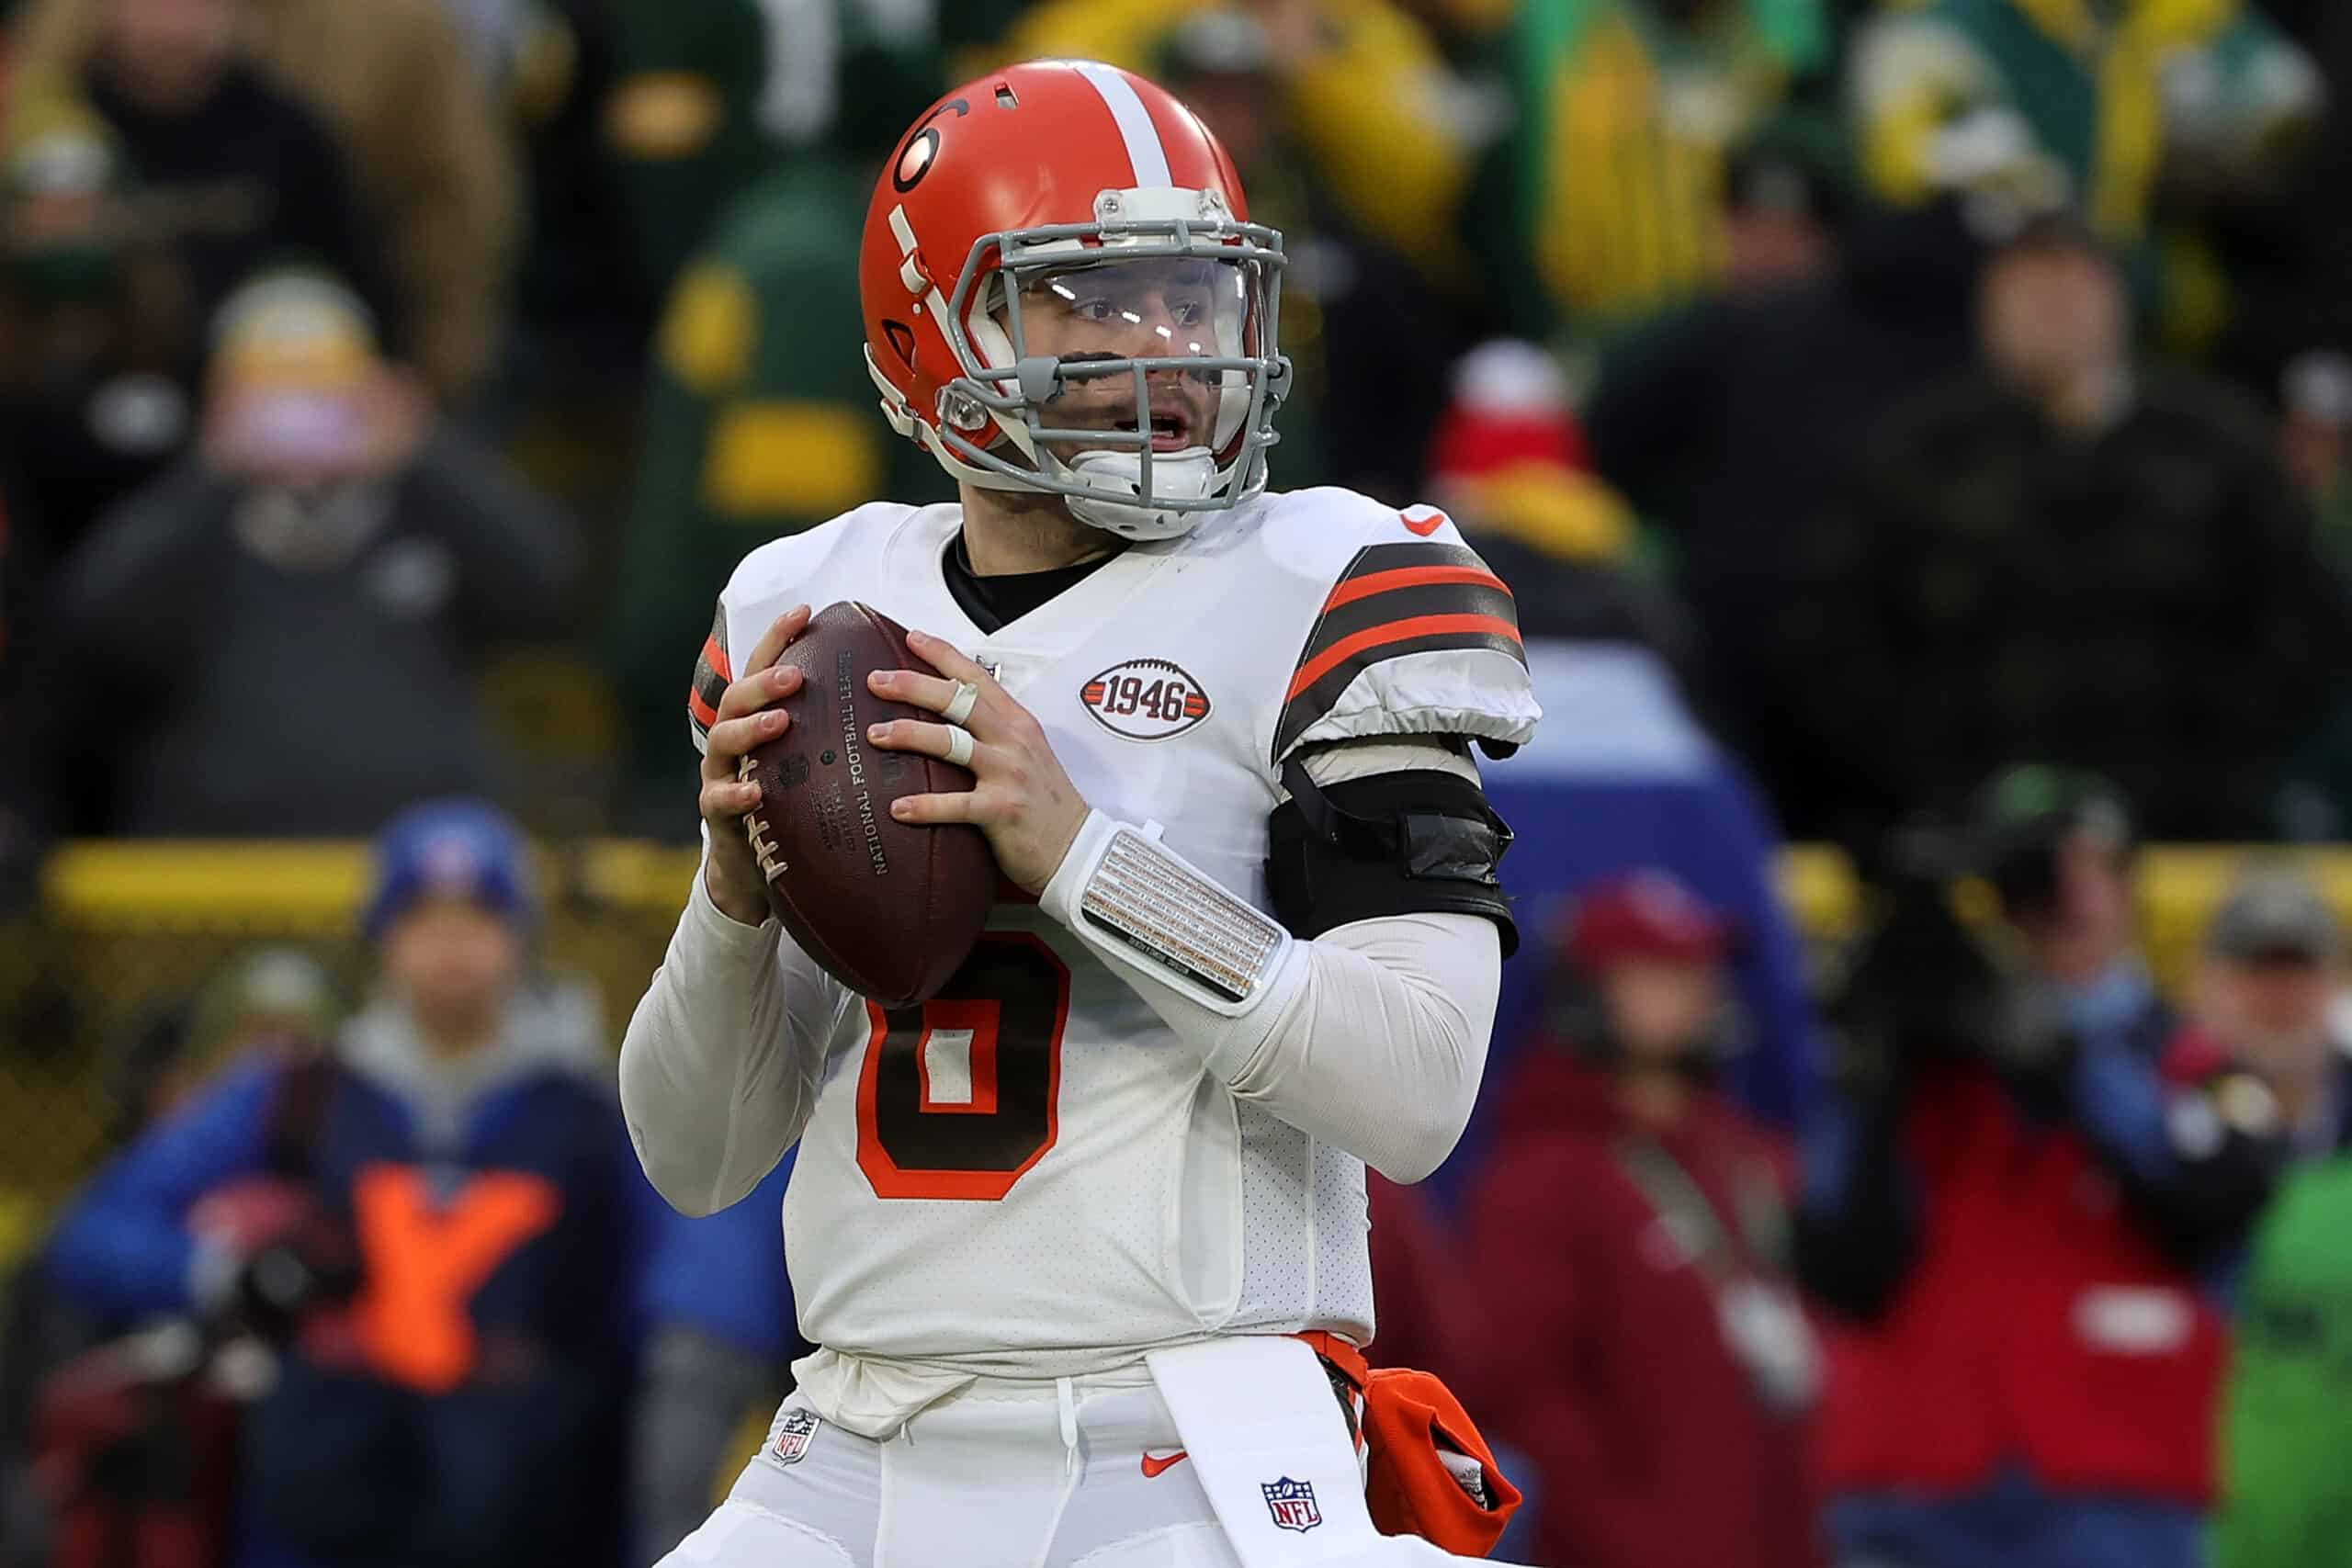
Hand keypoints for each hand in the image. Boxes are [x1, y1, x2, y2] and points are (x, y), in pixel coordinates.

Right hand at [697, 605, 812, 925]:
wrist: (757, 863)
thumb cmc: (796, 800)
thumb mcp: (815, 758)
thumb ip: (838, 726)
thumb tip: (900, 693)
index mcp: (757, 716)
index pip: (765, 666)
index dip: (779, 637)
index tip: (806, 611)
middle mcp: (733, 737)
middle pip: (738, 696)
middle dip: (765, 681)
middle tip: (796, 675)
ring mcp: (720, 772)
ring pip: (725, 739)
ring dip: (751, 727)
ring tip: (780, 721)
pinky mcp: (716, 812)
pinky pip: (720, 799)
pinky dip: (737, 793)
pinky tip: (756, 791)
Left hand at [866, 631, 1090, 895]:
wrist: (1078, 848)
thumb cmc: (1046, 803)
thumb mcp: (1027, 753)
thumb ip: (996, 731)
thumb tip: (951, 717)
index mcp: (1018, 723)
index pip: (977, 678)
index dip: (943, 654)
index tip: (911, 637)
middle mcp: (1014, 741)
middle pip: (958, 700)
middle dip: (913, 685)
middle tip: (876, 681)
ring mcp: (1009, 773)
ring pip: (951, 743)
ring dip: (908, 735)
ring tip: (875, 735)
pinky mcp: (1002, 810)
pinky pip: (955, 805)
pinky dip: (923, 806)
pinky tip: (896, 808)